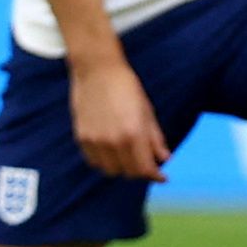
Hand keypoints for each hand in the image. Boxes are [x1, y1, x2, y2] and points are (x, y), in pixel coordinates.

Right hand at [69, 57, 170, 181]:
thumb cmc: (127, 87)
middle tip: (146, 162)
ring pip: (110, 170)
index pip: (145, 169)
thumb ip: (155, 139)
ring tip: (128, 155)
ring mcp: (96, 140)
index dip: (155, 176)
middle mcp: (114, 141)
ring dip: (122, 167)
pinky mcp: (82, 137)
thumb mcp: (147, 111)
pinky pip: (94, 161)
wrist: (97, 69)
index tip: (162, 177)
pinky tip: (111, 150)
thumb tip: (165, 159)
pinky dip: (105, 161)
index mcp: (134, 133)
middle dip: (140, 170)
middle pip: (129, 172)